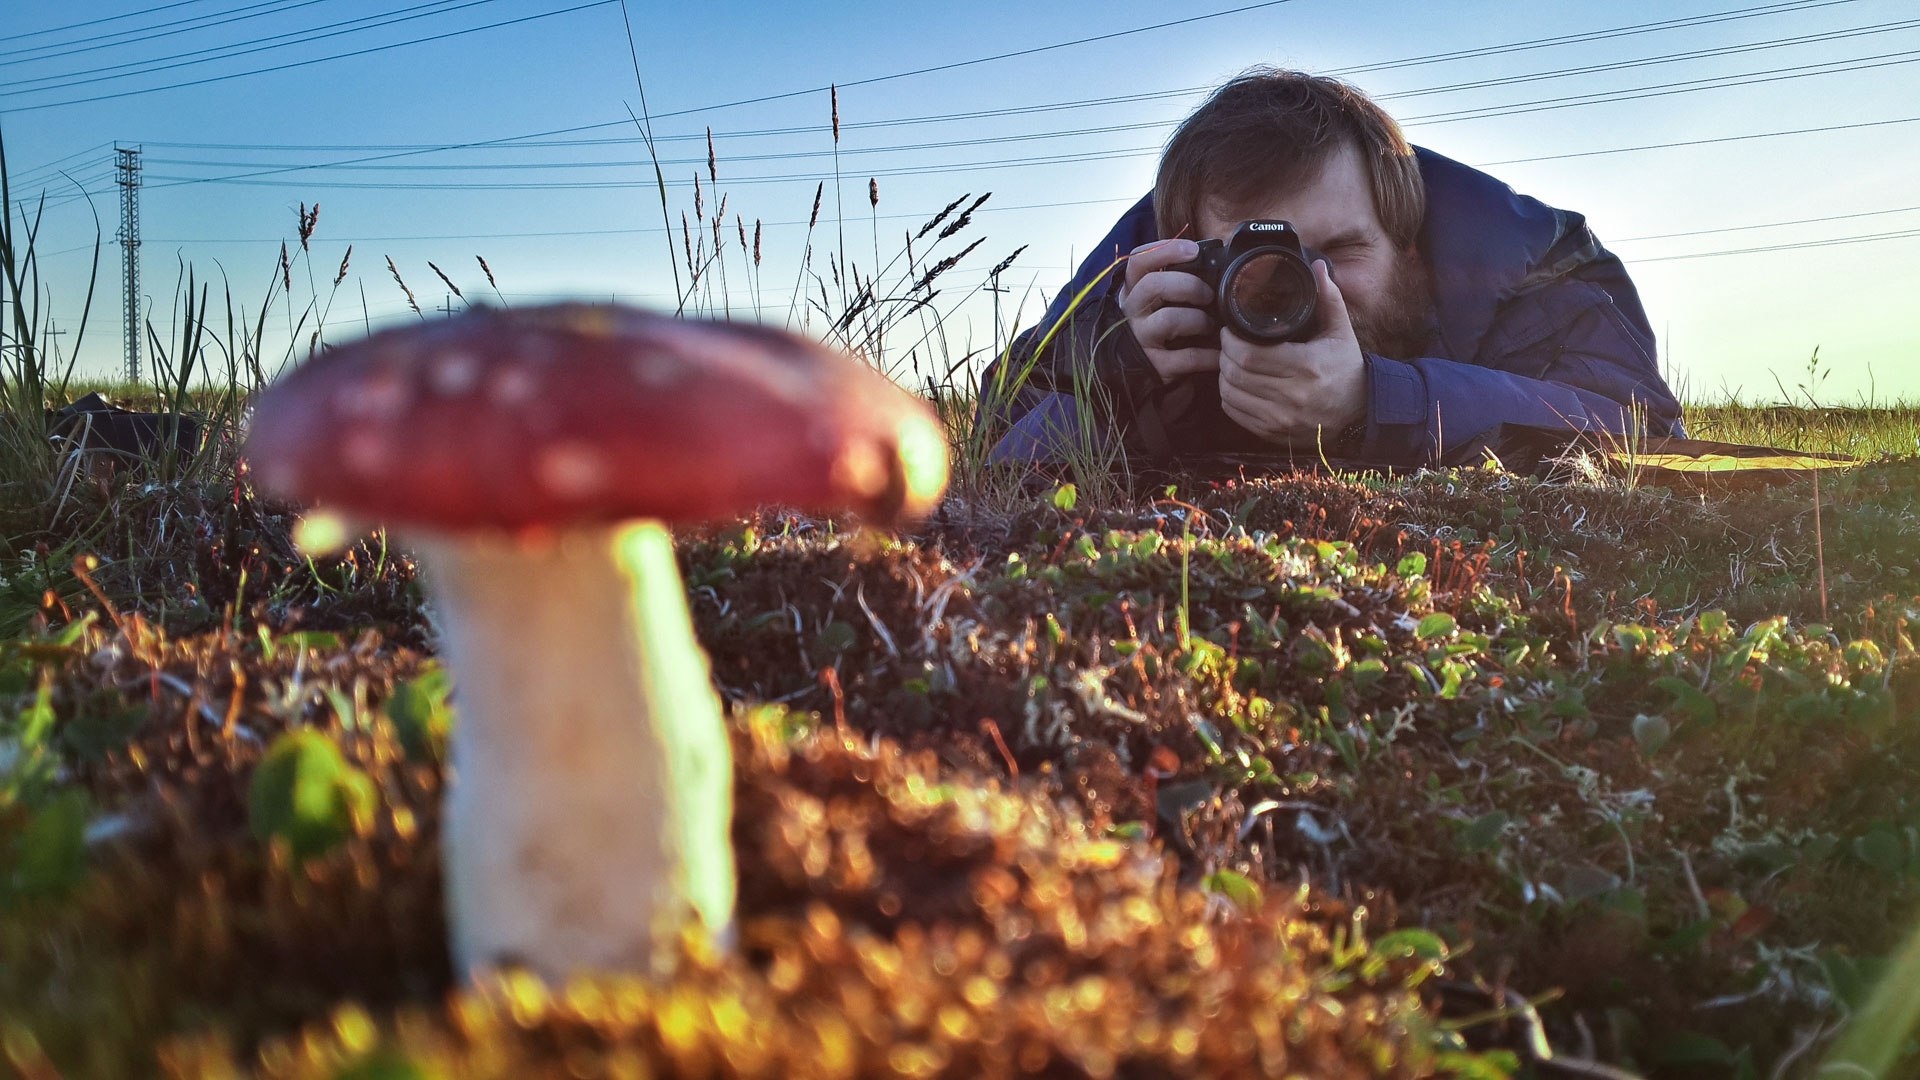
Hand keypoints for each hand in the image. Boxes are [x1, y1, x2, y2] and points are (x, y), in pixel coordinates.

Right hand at [1116, 238, 1220, 382]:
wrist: (1138, 373)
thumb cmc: (1157, 327)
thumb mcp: (1155, 301)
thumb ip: (1174, 281)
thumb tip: (1214, 260)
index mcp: (1133, 291)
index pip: (1139, 261)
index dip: (1164, 250)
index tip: (1192, 250)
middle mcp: (1132, 312)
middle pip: (1153, 285)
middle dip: (1188, 285)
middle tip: (1208, 295)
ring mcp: (1141, 339)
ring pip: (1168, 319)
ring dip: (1198, 319)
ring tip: (1211, 325)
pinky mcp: (1155, 366)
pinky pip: (1187, 357)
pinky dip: (1208, 355)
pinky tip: (1218, 354)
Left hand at [1217, 261, 1367, 447]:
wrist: (1359, 414)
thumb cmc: (1347, 370)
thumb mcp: (1342, 332)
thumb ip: (1329, 298)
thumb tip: (1316, 267)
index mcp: (1306, 367)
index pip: (1250, 355)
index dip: (1231, 341)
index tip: (1230, 330)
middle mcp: (1291, 396)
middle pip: (1236, 373)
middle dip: (1224, 354)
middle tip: (1227, 342)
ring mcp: (1280, 418)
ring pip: (1230, 393)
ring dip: (1224, 375)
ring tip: (1230, 360)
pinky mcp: (1272, 433)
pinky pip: (1235, 413)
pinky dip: (1228, 396)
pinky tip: (1236, 383)